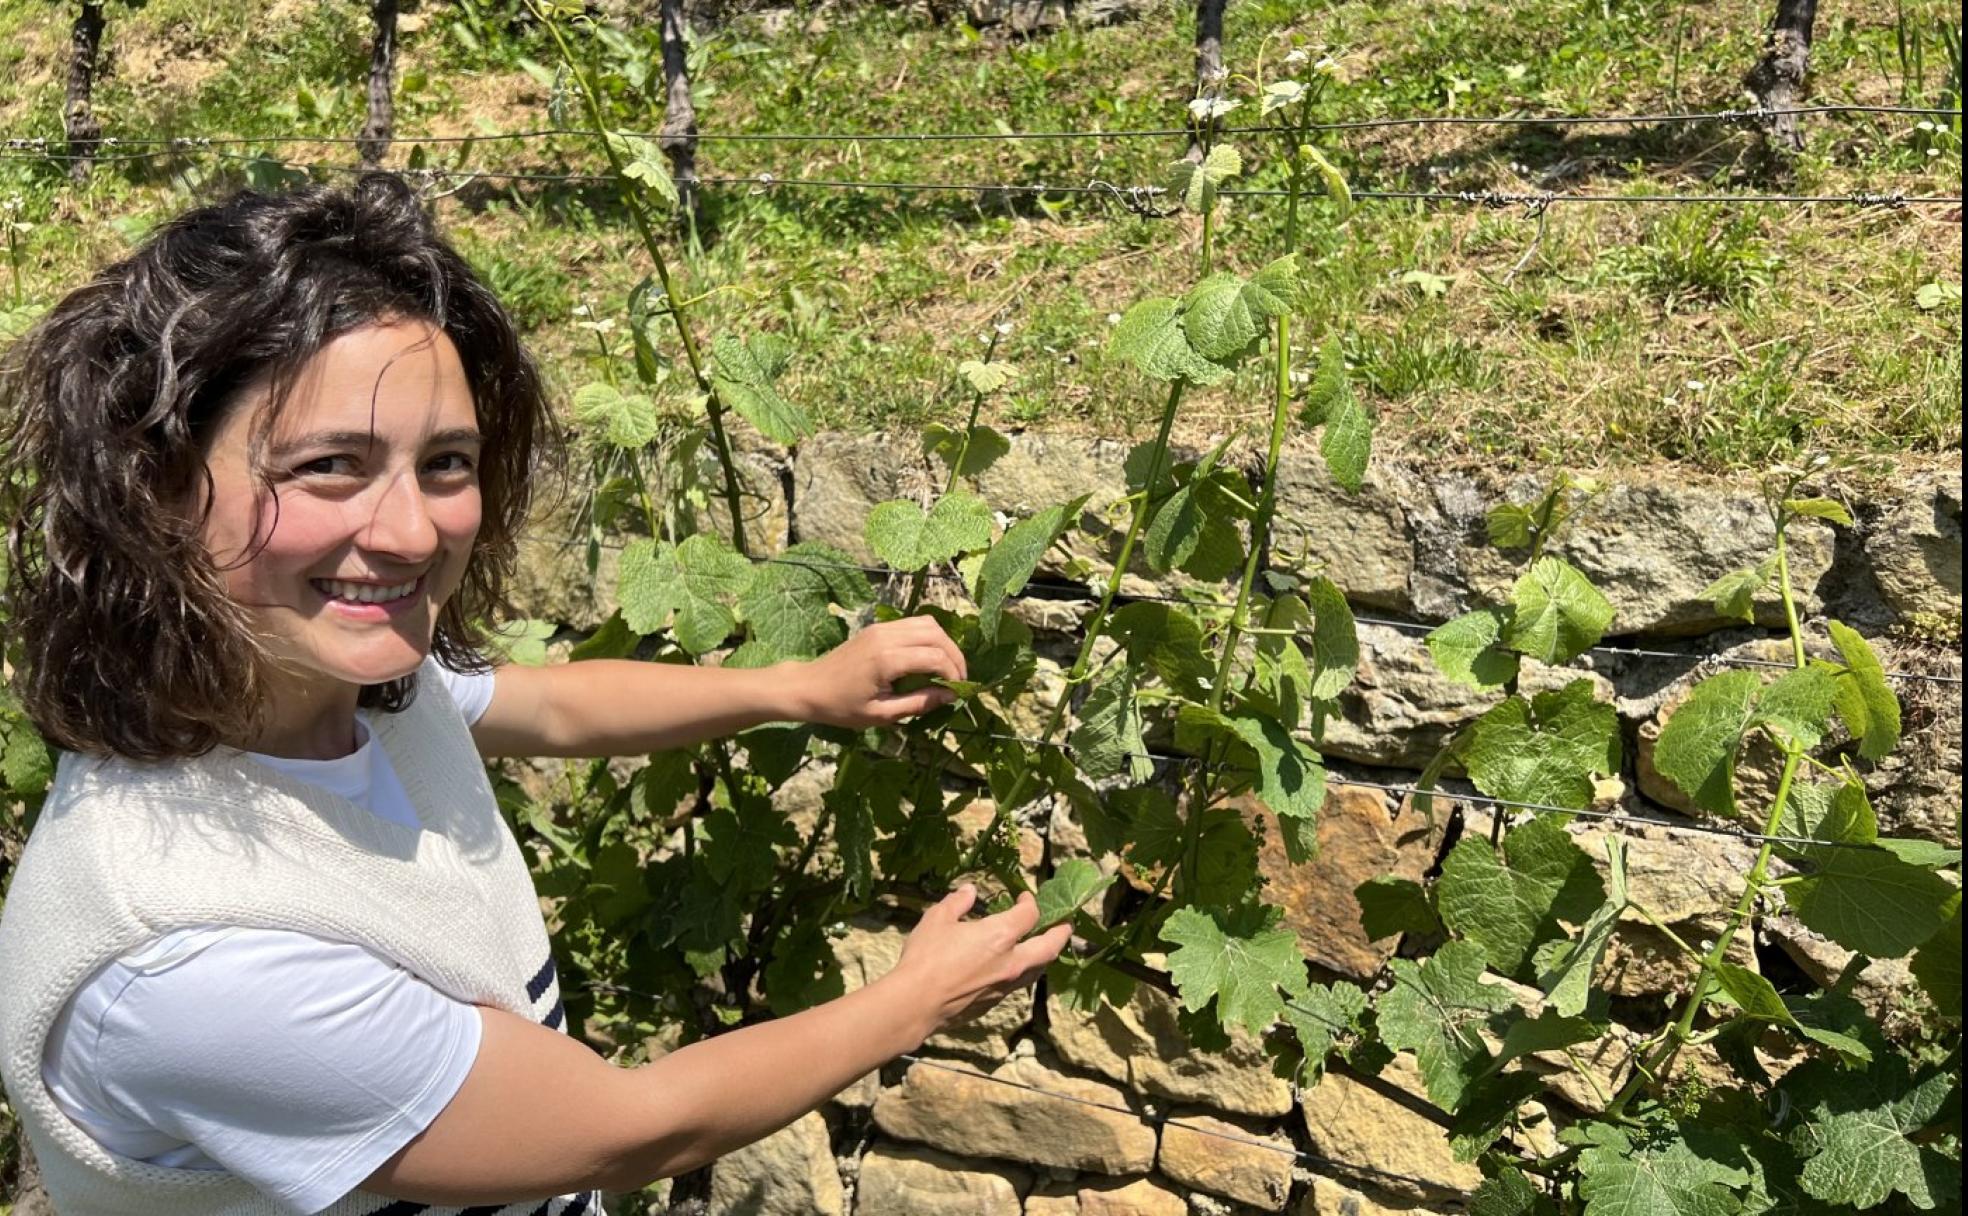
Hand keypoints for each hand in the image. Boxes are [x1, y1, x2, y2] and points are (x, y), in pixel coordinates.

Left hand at [784, 615, 967, 728]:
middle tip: (959, 680)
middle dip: (954, 656)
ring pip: (928, 623)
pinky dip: (929, 637)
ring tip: (948, 668)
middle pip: (936, 634)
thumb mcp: (881, 714)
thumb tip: (949, 696)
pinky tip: (929, 657)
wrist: (809, 687)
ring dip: (944, 644)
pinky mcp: (878, 627)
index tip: (958, 693)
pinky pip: (913, 624)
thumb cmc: (841, 706)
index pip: (935, 658)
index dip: (953, 674)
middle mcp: (886, 636)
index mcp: (887, 659)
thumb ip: (918, 703)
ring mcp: (881, 628)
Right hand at [885, 885, 1070, 1039]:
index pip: (1030, 915)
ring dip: (1046, 955)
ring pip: (1038, 969)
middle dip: (1062, 933)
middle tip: (1066, 924)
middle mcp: (1011, 961)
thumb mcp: (937, 919)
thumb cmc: (926, 958)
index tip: (1024, 898)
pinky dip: (1024, 972)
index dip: (1030, 903)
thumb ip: (957, 903)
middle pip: (1050, 946)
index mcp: (999, 935)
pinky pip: (1019, 984)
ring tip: (1045, 946)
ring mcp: (1005, 985)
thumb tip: (970, 891)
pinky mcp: (995, 1002)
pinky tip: (1014, 968)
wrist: (916, 1003)